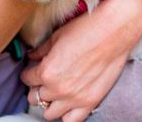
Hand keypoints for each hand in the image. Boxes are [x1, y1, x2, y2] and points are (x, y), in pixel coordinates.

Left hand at [21, 0, 141, 120]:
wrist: (114, 31)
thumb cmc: (87, 29)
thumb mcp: (57, 36)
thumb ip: (41, 50)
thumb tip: (32, 56)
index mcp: (47, 71)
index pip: (27, 79)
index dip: (29, 72)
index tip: (33, 69)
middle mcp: (58, 89)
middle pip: (35, 98)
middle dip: (37, 87)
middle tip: (43, 79)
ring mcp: (75, 98)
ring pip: (49, 113)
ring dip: (49, 102)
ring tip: (55, 91)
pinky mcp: (91, 102)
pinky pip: (71, 121)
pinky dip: (66, 114)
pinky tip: (68, 103)